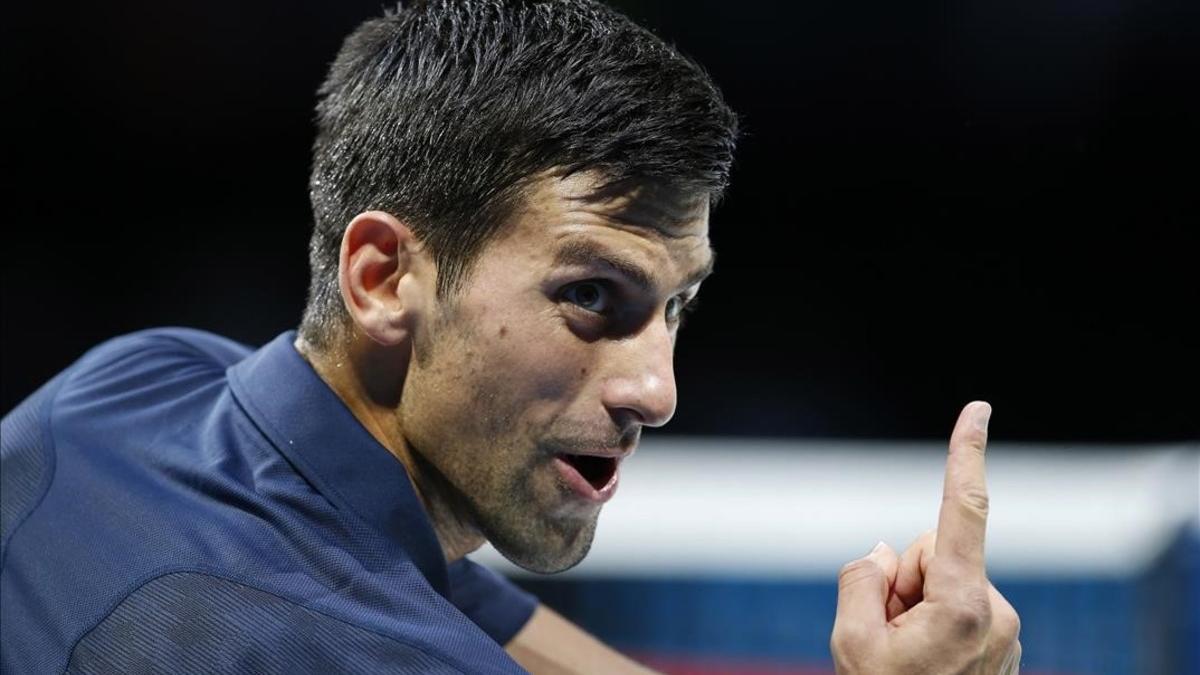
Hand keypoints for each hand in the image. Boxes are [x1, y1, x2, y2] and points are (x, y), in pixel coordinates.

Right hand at [830, 401, 1021, 673]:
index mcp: (964, 604)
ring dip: (915, 605)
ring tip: (904, 656)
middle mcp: (996, 610)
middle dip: (902, 579)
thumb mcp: (851, 642)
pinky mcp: (1002, 639)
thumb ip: (863, 578)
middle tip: (886, 634)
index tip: (977, 409)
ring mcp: (1004, 628)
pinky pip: (956, 605)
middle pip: (932, 552)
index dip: (966, 454)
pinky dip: (933, 621)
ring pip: (942, 581)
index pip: (963, 511)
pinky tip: (924, 662)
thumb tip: (883, 552)